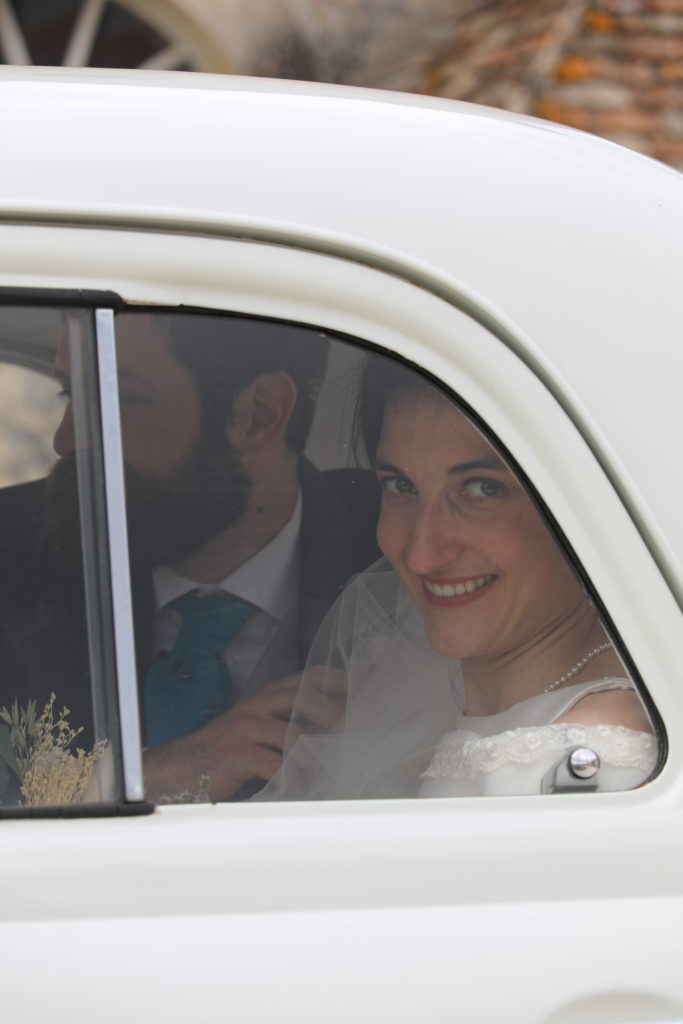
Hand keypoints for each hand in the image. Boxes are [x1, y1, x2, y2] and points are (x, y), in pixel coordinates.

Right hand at [142, 667, 345, 802]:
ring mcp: (246, 728)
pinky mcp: (238, 754)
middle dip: (336, 715)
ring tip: (337, 767)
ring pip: (293, 734)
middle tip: (359, 732)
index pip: (308, 678)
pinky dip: (295, 778)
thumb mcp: (257, 727)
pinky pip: (276, 765)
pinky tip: (304, 787)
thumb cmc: (226, 751)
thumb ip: (287, 723)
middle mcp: (257, 706)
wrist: (180, 769)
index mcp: (265, 696)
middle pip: (305, 699)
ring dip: (318, 753)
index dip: (340, 681)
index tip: (368, 688)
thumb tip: (333, 729)